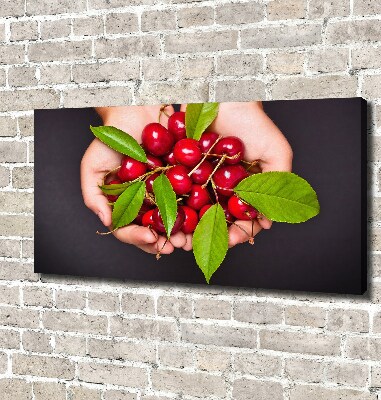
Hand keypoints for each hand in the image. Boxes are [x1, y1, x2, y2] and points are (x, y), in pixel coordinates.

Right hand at [81, 105, 186, 254]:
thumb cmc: (111, 138)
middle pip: (154, 230)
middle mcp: (145, 202)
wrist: (137, 110)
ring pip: (174, 220)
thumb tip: (106, 222)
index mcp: (124, 204)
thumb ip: (93, 196)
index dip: (138, 238)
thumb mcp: (93, 167)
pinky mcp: (183, 180)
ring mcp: (165, 193)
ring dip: (182, 232)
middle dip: (164, 242)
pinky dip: (195, 210)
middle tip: (175, 246)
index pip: (128, 229)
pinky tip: (201, 217)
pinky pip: (190, 198)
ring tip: (189, 239)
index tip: (151, 240)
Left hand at [181, 101, 292, 248]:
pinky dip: (171, 204)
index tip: (232, 240)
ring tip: (179, 237)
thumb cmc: (254, 123)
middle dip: (206, 236)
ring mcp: (201, 181)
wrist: (223, 96)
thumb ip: (278, 185)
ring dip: (186, 227)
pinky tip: (165, 216)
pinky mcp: (182, 170)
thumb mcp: (276, 153)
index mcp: (244, 190)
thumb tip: (268, 222)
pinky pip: (176, 192)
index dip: (238, 233)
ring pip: (193, 211)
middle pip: (214, 220)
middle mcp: (221, 189)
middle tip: (199, 246)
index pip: (242, 220)